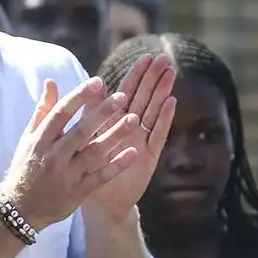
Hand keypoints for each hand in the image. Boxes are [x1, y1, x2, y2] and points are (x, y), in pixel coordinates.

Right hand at [1, 77, 142, 231]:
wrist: (20, 208)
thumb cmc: (26, 166)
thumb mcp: (29, 137)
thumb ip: (43, 110)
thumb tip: (51, 81)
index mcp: (41, 140)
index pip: (61, 113)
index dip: (79, 97)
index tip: (98, 82)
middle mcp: (54, 156)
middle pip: (81, 131)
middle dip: (102, 113)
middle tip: (122, 96)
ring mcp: (67, 175)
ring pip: (94, 153)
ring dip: (115, 136)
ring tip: (134, 119)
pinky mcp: (78, 192)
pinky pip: (100, 177)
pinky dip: (116, 165)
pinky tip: (133, 152)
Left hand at [84, 55, 176, 222]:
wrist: (99, 200)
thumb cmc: (89, 167)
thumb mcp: (86, 136)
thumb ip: (90, 110)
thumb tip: (89, 84)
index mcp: (114, 120)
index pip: (127, 91)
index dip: (136, 75)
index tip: (146, 57)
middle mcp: (130, 127)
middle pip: (144, 97)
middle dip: (153, 78)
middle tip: (164, 59)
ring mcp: (142, 140)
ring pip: (153, 110)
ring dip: (162, 92)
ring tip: (171, 73)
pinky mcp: (149, 155)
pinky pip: (157, 133)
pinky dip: (164, 118)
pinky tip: (171, 101)